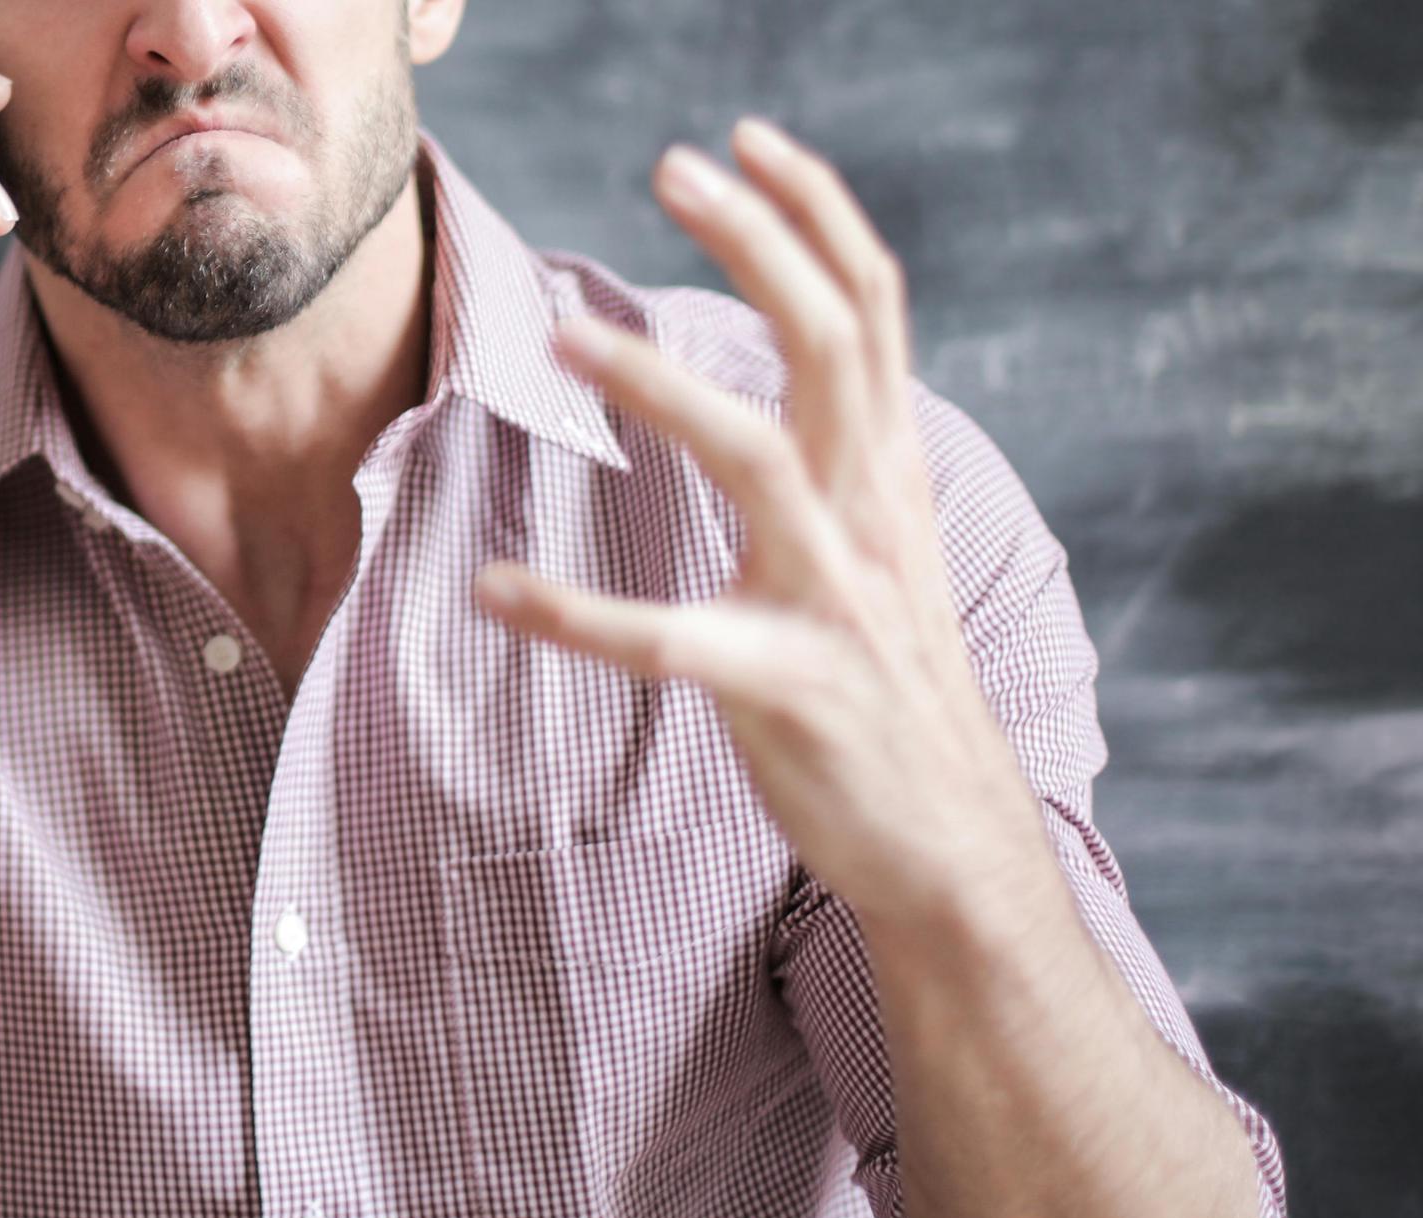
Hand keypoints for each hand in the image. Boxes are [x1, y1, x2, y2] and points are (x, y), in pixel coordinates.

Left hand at [471, 117, 1049, 930]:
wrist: (954, 844)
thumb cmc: (891, 692)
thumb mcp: (883, 555)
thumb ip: (847, 465)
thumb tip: (797, 385)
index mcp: (889, 478)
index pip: (871, 310)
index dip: (817, 213)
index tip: (746, 140)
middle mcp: (874, 518)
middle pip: (833, 341)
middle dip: (757, 240)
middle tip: (670, 167)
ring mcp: (838, 601)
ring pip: (759, 457)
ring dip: (660, 384)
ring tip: (562, 335)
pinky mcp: (790, 691)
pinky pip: (672, 641)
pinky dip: (577, 616)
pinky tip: (496, 596)